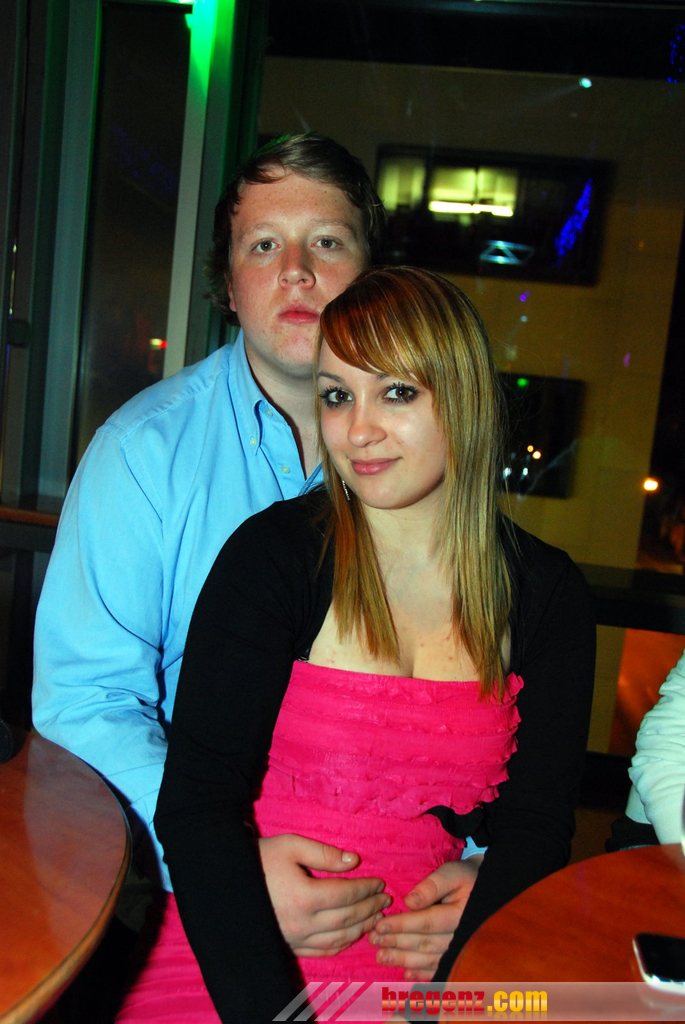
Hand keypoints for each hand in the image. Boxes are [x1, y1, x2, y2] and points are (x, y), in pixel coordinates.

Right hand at [259, 833, 390, 956]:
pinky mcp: (289, 946)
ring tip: (376, 917)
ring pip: (338, 939)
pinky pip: (322, 951)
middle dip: (370, 908)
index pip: (347, 894)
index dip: (367, 889)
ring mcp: (296, 939)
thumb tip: (354, 861)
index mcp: (305, 896)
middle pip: (347, 918)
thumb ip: (324, 854)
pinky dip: (342, 945)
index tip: (380, 883)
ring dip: (361, 928)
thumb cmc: (261, 859)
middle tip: (385, 900)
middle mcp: (302, 923)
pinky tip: (352, 936)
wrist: (228, 882)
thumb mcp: (291, 845)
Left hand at [369, 856, 481, 979]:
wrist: (489, 890)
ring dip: (404, 960)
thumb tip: (409, 902)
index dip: (401, 925)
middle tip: (374, 941)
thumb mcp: (452, 873)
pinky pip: (440, 969)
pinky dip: (422, 974)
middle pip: (425, 943)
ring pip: (429, 959)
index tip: (380, 926)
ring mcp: (462, 951)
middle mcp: (463, 938)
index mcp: (461, 915)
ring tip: (381, 956)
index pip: (426, 923)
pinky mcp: (459, 957)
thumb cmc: (466, 878)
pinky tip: (406, 973)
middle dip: (397, 943)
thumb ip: (432, 886)